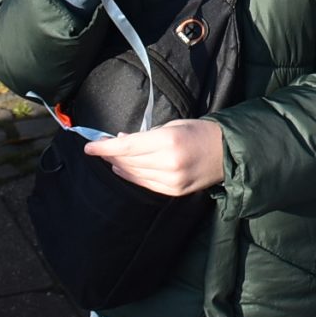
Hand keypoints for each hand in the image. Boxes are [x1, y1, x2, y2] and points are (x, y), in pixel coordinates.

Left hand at [85, 118, 223, 196]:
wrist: (227, 152)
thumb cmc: (199, 132)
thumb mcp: (173, 125)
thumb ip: (146, 134)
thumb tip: (120, 139)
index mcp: (167, 141)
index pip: (127, 146)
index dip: (105, 148)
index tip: (88, 147)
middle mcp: (168, 163)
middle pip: (128, 161)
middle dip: (111, 155)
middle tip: (99, 148)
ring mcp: (171, 180)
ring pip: (135, 175)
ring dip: (120, 166)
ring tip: (111, 159)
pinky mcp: (174, 191)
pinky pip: (146, 184)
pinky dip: (133, 177)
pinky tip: (125, 170)